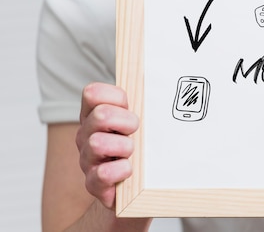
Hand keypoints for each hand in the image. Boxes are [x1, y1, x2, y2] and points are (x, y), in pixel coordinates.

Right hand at [75, 83, 138, 208]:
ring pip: (98, 143)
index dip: (116, 97)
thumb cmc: (139, 149)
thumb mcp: (140, 123)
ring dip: (124, 147)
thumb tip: (167, 84)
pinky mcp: (94, 184)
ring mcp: (87, 159)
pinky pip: (103, 174)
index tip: (129, 107)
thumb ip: (142, 104)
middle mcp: (86, 135)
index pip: (92, 93)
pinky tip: (129, 171)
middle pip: (100, 115)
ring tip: (132, 154)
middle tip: (135, 131)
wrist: (134, 190)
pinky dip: (121, 171)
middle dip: (126, 121)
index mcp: (94, 115)